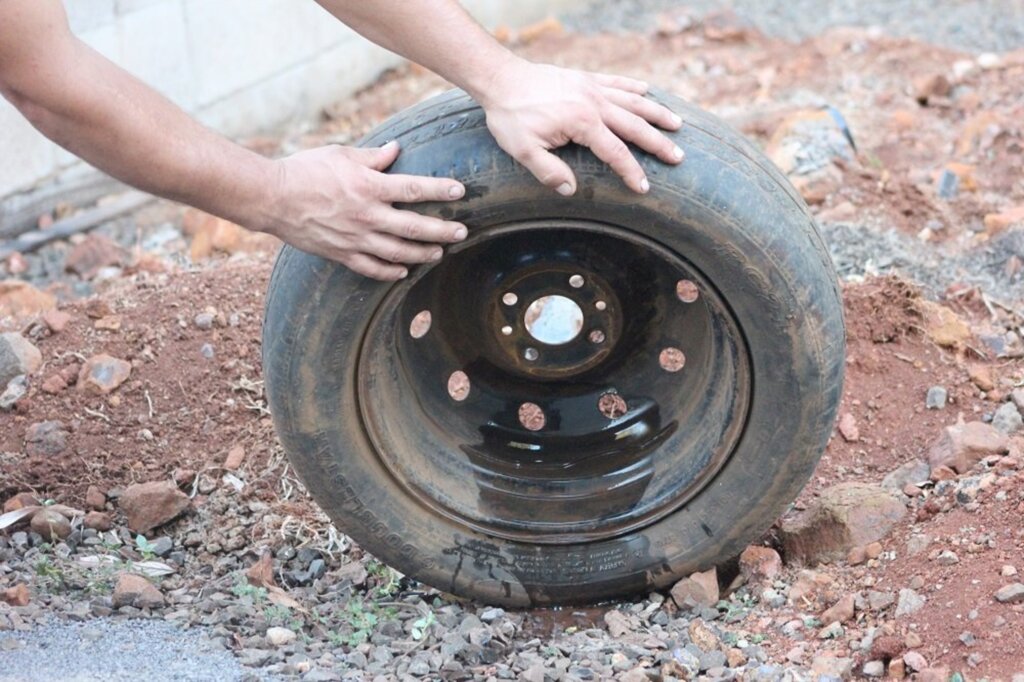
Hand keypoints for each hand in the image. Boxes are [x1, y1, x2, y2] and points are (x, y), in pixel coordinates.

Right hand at [262, 141, 466, 279]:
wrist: (271, 197)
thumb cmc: (305, 170)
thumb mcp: (341, 154)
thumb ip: (372, 157)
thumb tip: (396, 149)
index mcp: (368, 186)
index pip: (414, 188)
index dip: (440, 190)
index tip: (460, 191)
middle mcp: (367, 215)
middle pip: (414, 226)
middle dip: (442, 231)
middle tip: (461, 232)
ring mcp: (355, 238)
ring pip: (398, 252)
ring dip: (422, 254)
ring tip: (438, 253)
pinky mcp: (341, 253)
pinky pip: (372, 268)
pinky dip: (390, 272)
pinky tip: (403, 271)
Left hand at [476, 59, 683, 194]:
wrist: (501, 79)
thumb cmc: (510, 116)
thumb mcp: (523, 150)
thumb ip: (548, 172)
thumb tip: (571, 191)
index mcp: (582, 123)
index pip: (615, 152)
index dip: (631, 171)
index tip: (644, 187)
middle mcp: (594, 103)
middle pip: (634, 125)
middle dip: (658, 143)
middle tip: (678, 157)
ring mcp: (591, 88)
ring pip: (633, 101)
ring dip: (656, 112)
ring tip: (677, 123)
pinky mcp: (584, 78)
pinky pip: (616, 82)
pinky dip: (633, 87)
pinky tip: (647, 91)